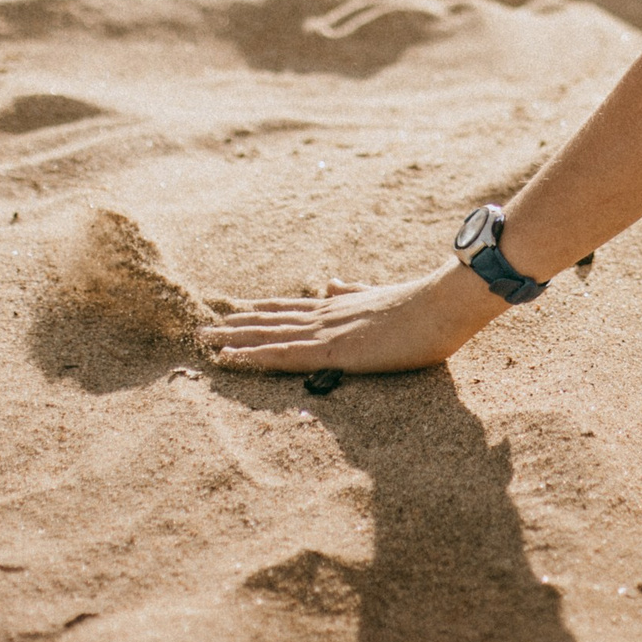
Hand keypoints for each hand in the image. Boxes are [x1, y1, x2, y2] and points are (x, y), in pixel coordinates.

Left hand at [202, 259, 504, 373]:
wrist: (442, 303)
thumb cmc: (423, 306)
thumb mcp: (381, 296)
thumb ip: (355, 292)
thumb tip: (332, 283)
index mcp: (339, 306)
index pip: (289, 310)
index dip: (258, 313)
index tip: (232, 313)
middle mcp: (325, 315)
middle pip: (269, 320)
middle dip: (234, 325)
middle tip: (199, 327)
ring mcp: (326, 332)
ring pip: (267, 335)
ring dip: (231, 338)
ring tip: (201, 339)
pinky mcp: (332, 351)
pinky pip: (282, 356)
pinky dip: (251, 357)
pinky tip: (227, 358)